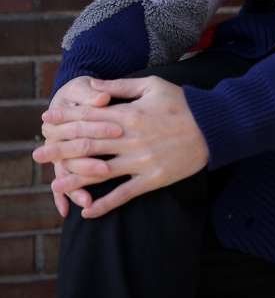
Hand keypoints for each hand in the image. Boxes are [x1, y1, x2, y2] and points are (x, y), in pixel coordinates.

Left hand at [33, 76, 209, 218]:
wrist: (213, 125)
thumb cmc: (182, 102)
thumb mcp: (153, 85)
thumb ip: (121, 87)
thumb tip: (95, 86)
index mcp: (129, 114)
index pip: (89, 117)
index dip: (66, 119)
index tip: (46, 122)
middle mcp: (130, 138)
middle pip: (88, 144)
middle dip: (60, 149)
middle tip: (38, 154)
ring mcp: (140, 160)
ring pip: (100, 172)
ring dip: (75, 178)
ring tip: (54, 183)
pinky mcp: (152, 178)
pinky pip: (124, 194)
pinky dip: (104, 204)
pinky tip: (87, 212)